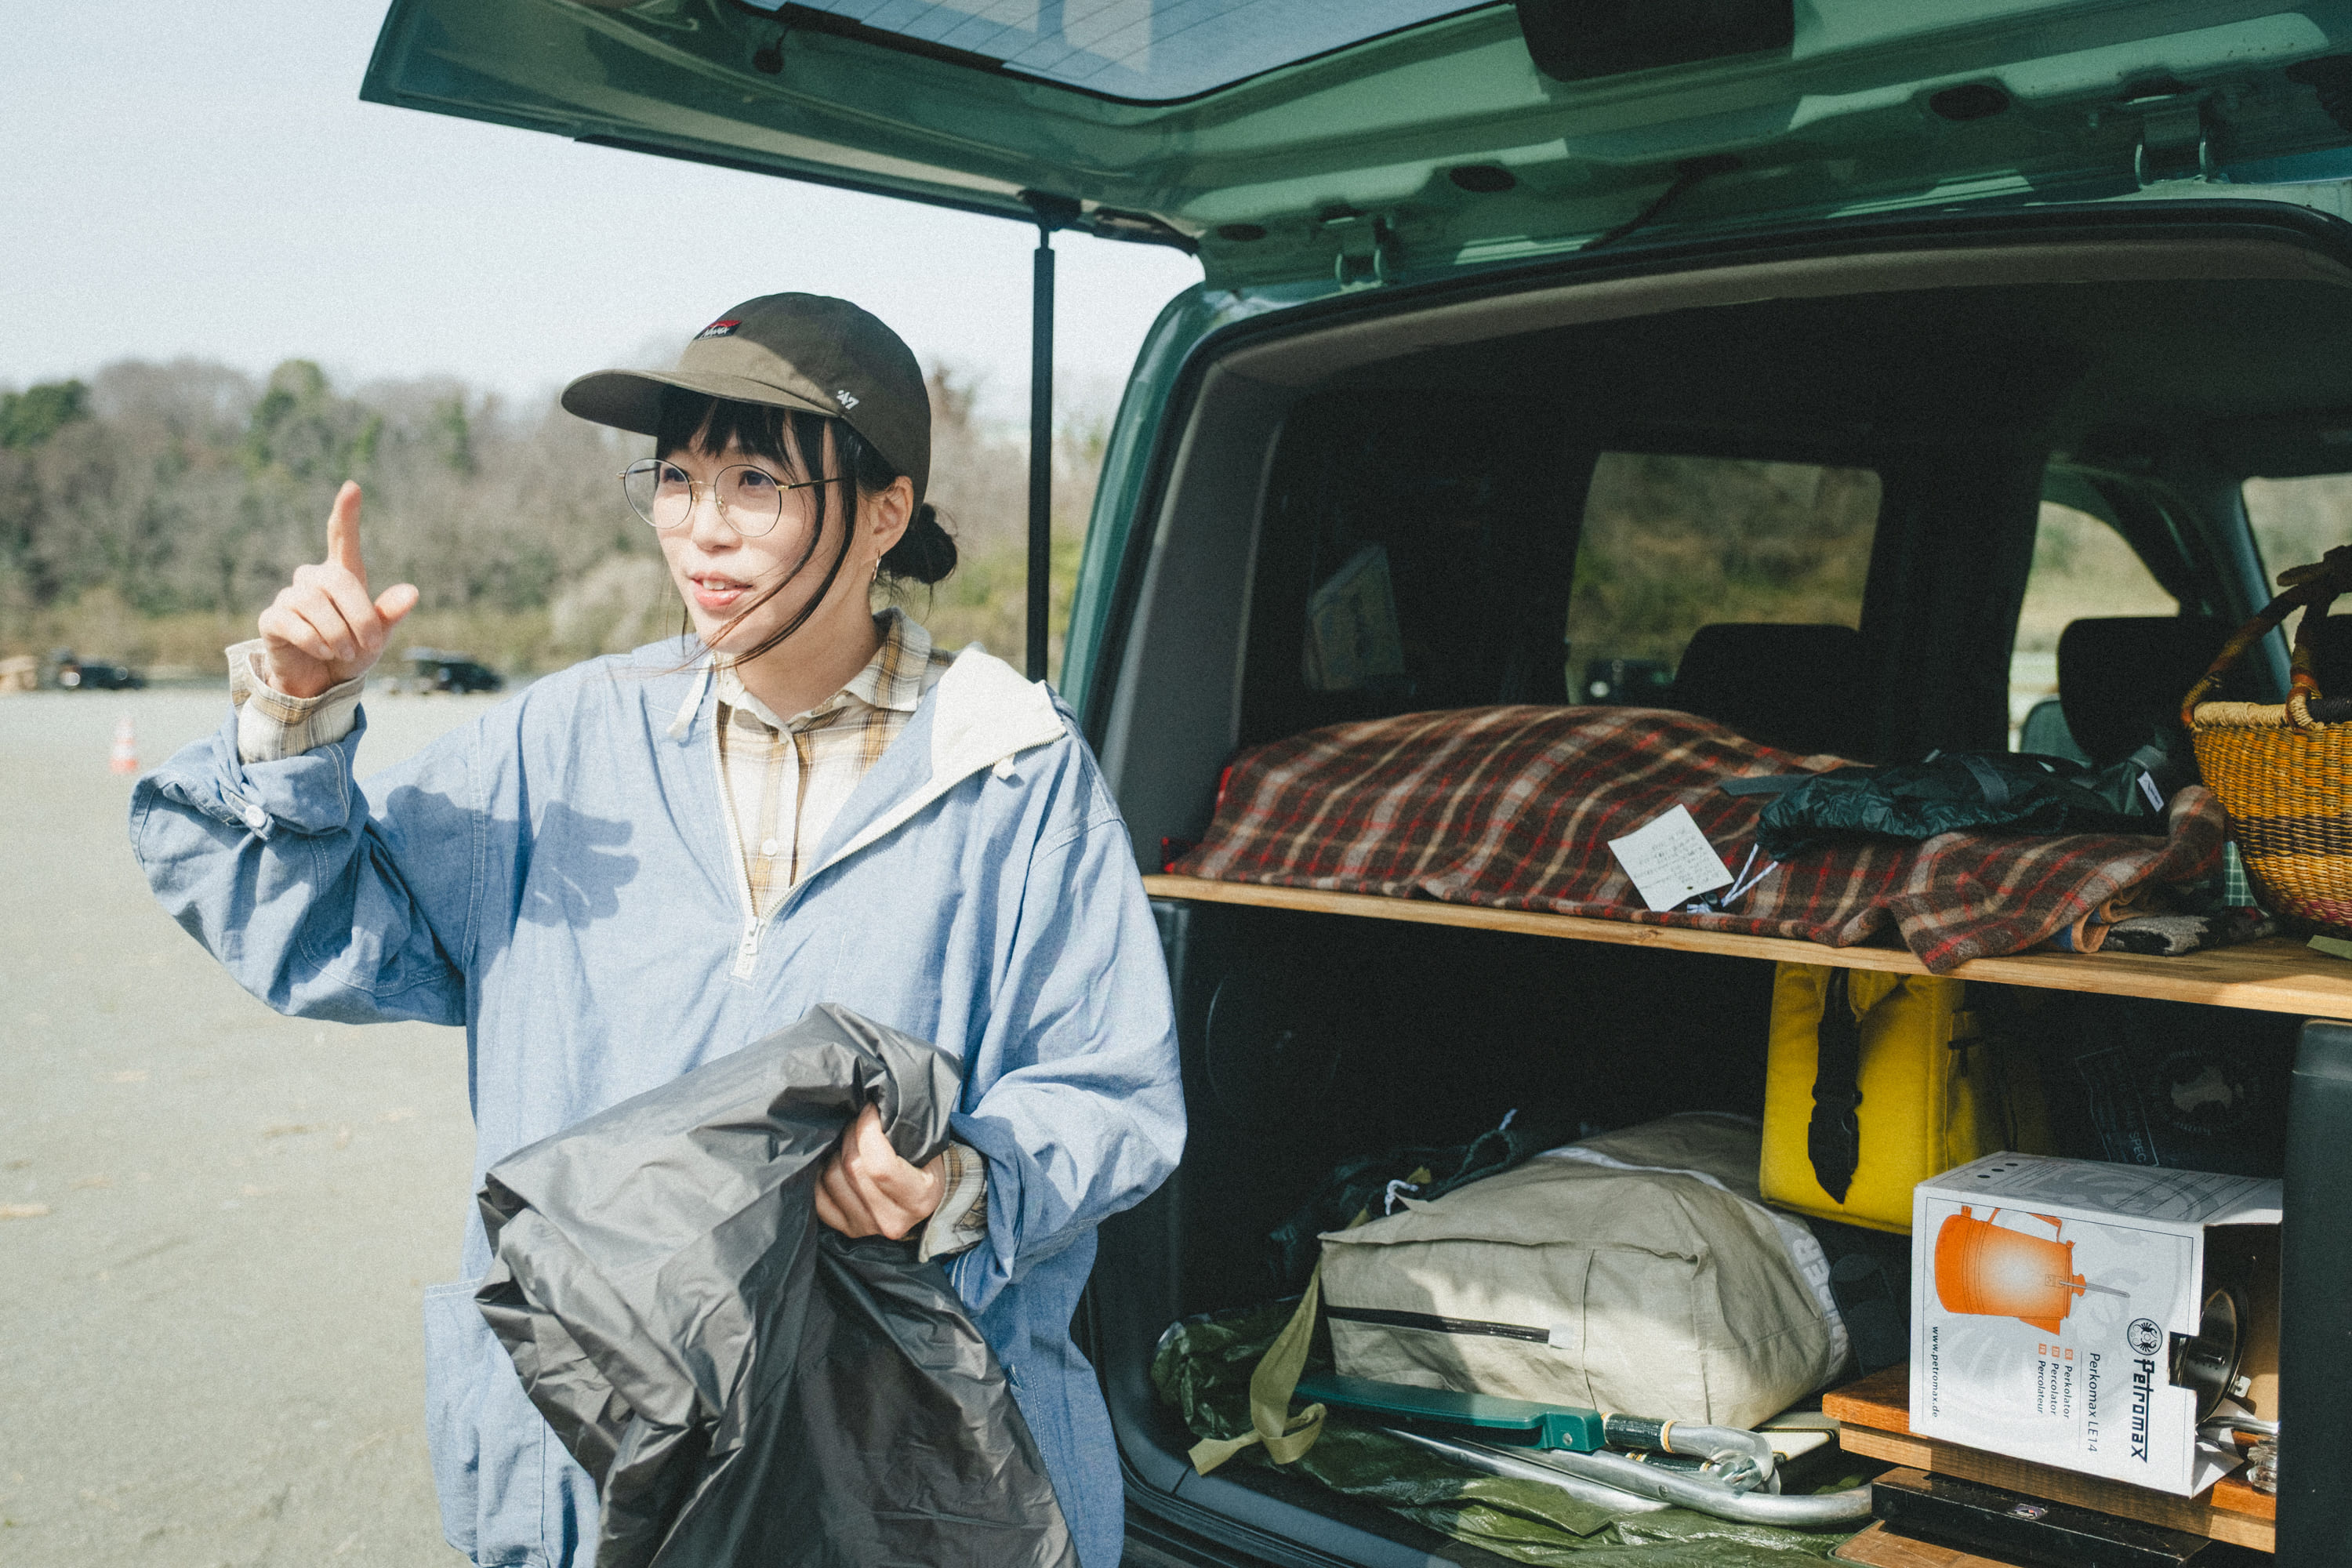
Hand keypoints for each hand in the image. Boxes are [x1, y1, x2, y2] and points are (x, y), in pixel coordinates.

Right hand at [256, 481, 419, 698]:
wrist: (321, 684)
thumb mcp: (377, 637)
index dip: (346, 514)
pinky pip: (293, 622)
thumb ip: (390, 614)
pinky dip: (314, 641)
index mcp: (342, 577)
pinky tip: (323, 652)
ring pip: (316, 604)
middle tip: (370, 644)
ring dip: (338, 634)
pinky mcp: (272, 619)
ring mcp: (290, 597)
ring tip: (346, 653)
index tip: (352, 487)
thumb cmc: (352, 654)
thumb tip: (412, 592)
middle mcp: (313, 580)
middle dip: (361, 616)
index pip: (341, 538)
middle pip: (339, 581)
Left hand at [814, 1104, 946, 1240]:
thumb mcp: (927, 1147)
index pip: (880, 1165)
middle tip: (858, 1121)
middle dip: (850, 1134)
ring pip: (832, 1178)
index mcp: (919, 1198)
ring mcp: (867, 1227)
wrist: (925, 1198)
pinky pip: (819, 1196)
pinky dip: (822, 1174)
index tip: (869, 1110)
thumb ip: (903, 1131)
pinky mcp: (847, 1230)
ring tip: (848, 1142)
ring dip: (835, 1152)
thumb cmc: (925, 1163)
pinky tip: (835, 1161)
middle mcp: (892, 1220)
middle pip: (852, 1169)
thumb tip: (868, 1106)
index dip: (867, 1131)